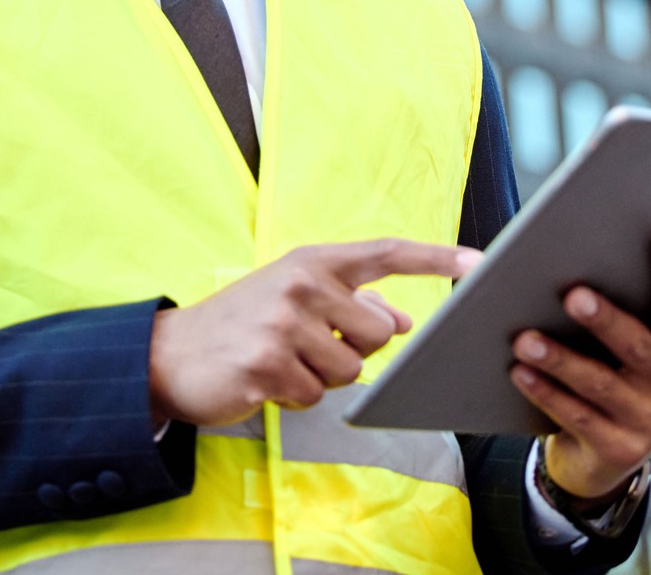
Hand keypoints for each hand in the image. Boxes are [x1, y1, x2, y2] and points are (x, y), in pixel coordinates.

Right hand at [149, 238, 481, 428]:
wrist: (170, 354)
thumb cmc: (241, 324)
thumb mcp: (294, 299)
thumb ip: (349, 303)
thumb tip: (400, 319)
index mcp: (313, 261)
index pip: (386, 253)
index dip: (436, 258)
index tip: (480, 262)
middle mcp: (301, 284)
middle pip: (377, 333)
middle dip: (352, 350)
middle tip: (306, 345)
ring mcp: (283, 323)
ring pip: (349, 370)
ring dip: (319, 377)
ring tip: (281, 362)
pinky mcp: (267, 364)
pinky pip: (314, 395)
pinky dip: (295, 397)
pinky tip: (265, 381)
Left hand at [510, 240, 650, 499]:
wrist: (598, 451)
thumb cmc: (603, 366)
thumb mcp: (614, 335)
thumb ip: (604, 290)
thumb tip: (529, 247)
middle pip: (639, 347)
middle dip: (605, 320)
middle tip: (572, 295)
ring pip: (602, 384)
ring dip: (561, 359)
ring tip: (523, 338)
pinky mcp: (621, 451)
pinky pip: (579, 417)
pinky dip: (546, 393)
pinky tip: (520, 372)